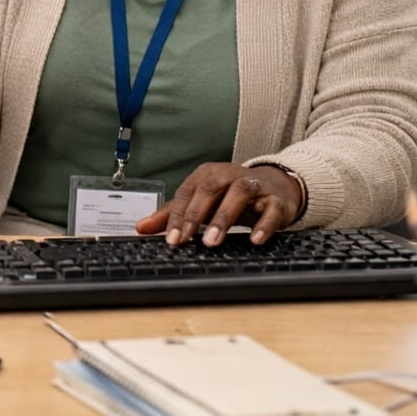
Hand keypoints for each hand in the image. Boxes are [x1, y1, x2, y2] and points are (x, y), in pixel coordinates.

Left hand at [134, 163, 303, 246]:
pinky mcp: (276, 200)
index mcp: (208, 174)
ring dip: (224, 218)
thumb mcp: (201, 202)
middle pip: (209, 189)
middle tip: (186, 239)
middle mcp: (229, 175)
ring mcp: (254, 185)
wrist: (275, 188)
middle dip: (195, 215)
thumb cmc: (231, 195)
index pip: (187, 191)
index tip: (171, 238)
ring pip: (238, 195)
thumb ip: (172, 214)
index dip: (177, 214)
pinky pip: (271, 209)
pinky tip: (255, 239)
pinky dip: (264, 224)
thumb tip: (140, 228)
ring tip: (212, 241)